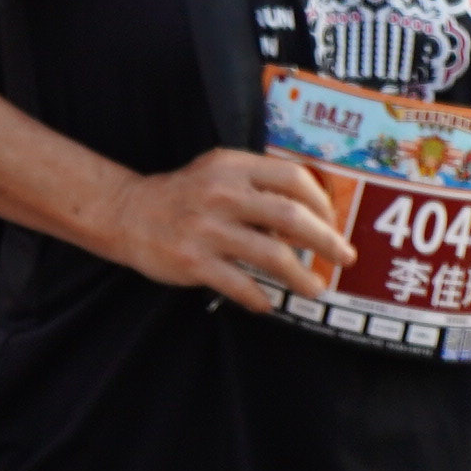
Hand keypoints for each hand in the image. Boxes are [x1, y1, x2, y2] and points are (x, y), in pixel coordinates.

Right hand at [98, 146, 350, 307]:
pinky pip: (240, 284)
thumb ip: (259, 184)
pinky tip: (267, 302)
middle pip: (293, 217)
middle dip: (327, 241)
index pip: (294, 179)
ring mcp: (206, 229)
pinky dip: (260, 298)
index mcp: (232, 167)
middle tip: (345, 257)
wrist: (125, 213)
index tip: (332, 221)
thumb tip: (313, 215)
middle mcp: (221, 195)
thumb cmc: (183, 196)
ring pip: (273, 256)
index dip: (322, 203)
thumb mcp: (218, 173)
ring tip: (315, 288)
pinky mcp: (192, 261)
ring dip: (302, 277)